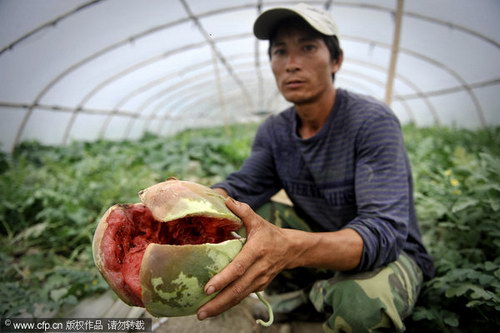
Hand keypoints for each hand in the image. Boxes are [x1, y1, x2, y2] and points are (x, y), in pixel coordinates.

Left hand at [197, 197, 295, 319]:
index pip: (238, 268)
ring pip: (239, 297)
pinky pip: (242, 297)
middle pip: (237, 290)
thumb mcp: (258, 221)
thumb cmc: (270, 234)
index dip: (223, 279)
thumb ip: (243, 211)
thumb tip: (226, 201)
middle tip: (200, 312)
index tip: (208, 288)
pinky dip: (228, 304)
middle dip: (218, 303)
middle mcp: (258, 269)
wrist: (292, 250)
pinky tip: (214, 308)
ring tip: (202, 314)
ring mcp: (260, 280)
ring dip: (221, 307)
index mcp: (256, 251)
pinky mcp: (259, 286)